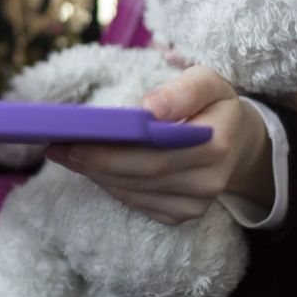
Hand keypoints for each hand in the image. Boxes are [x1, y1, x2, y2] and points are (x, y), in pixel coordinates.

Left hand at [48, 66, 273, 224]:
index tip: (75, 137)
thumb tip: (149, 109)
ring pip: (132, 192)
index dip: (109, 149)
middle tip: (57, 145)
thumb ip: (181, 91)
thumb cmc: (214, 105)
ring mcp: (196, 203)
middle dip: (91, 161)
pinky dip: (110, 186)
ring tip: (64, 153)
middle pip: (137, 175)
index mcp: (215, 143)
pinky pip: (137, 203)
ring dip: (94, 174)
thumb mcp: (207, 81)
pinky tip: (90, 168)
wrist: (239, 142)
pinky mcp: (183, 215)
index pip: (153, 152)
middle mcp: (208, 180)